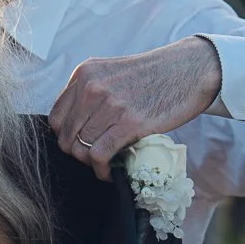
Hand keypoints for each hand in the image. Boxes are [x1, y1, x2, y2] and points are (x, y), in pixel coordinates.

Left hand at [49, 37, 221, 179]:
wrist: (188, 70)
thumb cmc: (152, 76)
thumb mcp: (111, 73)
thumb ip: (89, 93)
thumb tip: (74, 127)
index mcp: (84, 74)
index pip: (56, 117)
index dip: (66, 137)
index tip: (80, 143)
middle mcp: (92, 87)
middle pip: (66, 136)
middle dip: (77, 153)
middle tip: (94, 157)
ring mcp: (109, 105)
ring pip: (80, 148)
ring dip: (90, 163)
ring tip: (103, 165)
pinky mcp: (129, 123)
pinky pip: (100, 155)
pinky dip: (101, 170)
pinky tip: (108, 173)